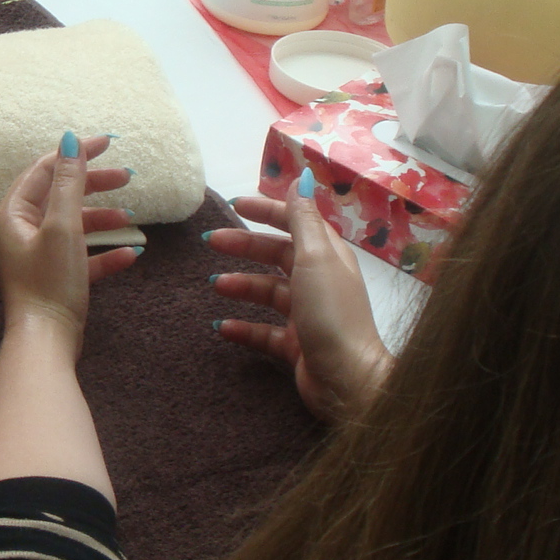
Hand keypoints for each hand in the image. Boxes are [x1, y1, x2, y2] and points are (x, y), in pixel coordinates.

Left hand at [0, 131, 140, 351]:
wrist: (46, 342)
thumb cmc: (49, 283)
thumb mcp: (63, 227)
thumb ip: (68, 183)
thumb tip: (69, 141)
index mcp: (12, 214)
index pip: (45, 170)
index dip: (77, 154)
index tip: (109, 143)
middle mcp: (20, 231)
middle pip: (60, 195)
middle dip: (94, 185)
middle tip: (127, 177)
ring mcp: (37, 256)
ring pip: (73, 225)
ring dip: (102, 220)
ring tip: (131, 220)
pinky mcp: (53, 278)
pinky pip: (81, 257)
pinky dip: (104, 253)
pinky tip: (131, 255)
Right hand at [205, 169, 391, 423]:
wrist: (347, 380)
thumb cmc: (331, 313)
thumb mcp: (315, 258)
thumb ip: (303, 219)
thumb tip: (301, 179)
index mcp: (327, 256)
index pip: (296, 223)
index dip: (267, 211)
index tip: (236, 205)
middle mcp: (318, 281)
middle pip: (277, 255)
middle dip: (245, 246)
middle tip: (211, 242)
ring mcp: (307, 314)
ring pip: (268, 291)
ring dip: (241, 285)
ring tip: (214, 285)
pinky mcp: (296, 345)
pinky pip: (264, 330)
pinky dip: (243, 326)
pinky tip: (221, 326)